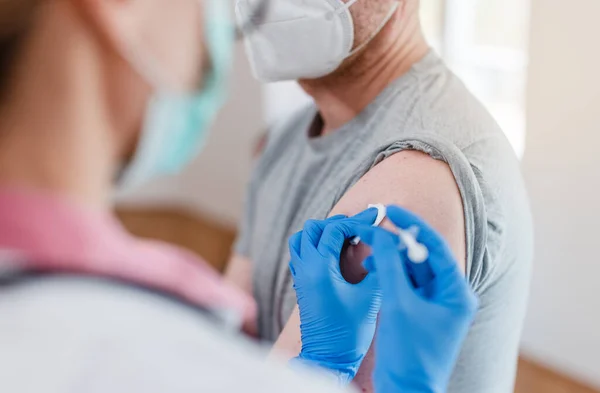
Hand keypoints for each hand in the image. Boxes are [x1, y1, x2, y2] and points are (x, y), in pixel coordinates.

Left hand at [289, 208, 380, 383]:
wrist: (329, 357)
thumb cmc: (349, 331)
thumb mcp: (371, 297)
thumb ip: (380, 267)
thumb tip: (389, 248)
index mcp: (320, 267)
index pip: (335, 228)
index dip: (357, 219)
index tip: (375, 215)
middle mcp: (305, 267)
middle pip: (314, 228)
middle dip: (338, 223)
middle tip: (360, 227)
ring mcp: (300, 275)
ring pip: (302, 239)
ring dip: (322, 233)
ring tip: (345, 237)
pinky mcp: (301, 284)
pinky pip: (301, 253)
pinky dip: (315, 245)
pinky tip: (335, 253)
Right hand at [356, 206, 478, 392]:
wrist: (405, 389)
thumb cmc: (409, 353)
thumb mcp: (399, 304)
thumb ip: (391, 267)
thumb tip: (383, 236)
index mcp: (456, 292)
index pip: (435, 247)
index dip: (412, 225)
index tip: (392, 209)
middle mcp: (449, 295)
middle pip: (421, 257)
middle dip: (396, 245)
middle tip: (373, 233)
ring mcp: (433, 304)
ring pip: (410, 269)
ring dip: (389, 261)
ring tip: (368, 261)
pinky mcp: (418, 310)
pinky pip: (403, 283)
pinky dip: (388, 275)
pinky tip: (371, 271)